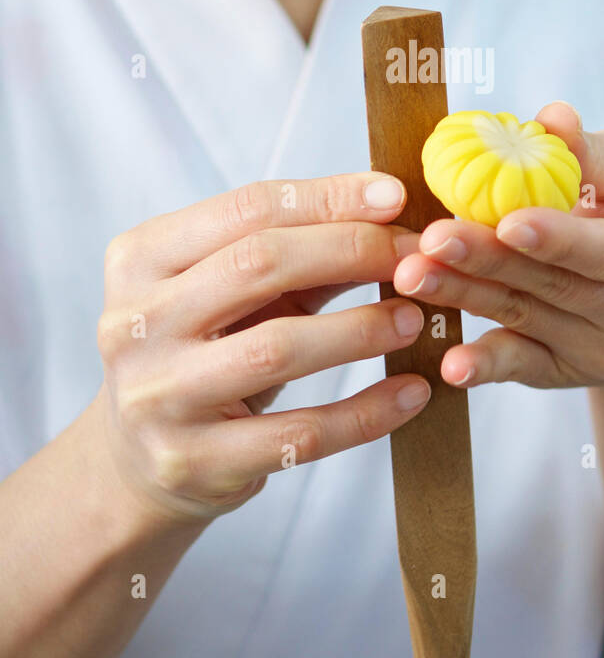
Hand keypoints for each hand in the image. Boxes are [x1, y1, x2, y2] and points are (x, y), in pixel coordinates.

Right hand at [96, 174, 428, 521]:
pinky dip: (365, 412)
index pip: (245, 209)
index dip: (327, 198)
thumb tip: (391, 216)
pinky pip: (299, 434)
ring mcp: (158, 396)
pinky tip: (411, 393)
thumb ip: (299, 255)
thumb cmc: (202, 351)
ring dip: (360, 329)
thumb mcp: (231, 293)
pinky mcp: (192, 462)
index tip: (394, 195)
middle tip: (415, 258)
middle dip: (350, 251)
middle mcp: (135, 323)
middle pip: (258, 265)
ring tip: (413, 320)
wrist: (136, 461)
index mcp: (140, 259)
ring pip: (277, 349)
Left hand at [393, 102, 603, 390]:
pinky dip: (485, 367)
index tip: (507, 221)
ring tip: (411, 275)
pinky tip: (450, 365)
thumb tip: (549, 117)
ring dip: (465, 297)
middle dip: (489, 261)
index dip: (559, 238)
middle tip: (432, 239)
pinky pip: (522, 368)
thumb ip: (590, 154)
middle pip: (558, 285)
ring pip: (527, 318)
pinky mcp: (571, 374)